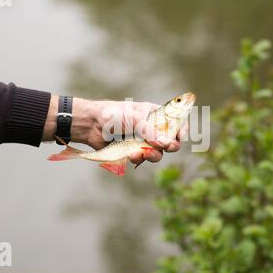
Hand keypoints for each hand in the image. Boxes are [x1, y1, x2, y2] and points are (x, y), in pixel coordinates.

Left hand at [43, 96, 183, 164]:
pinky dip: (139, 159)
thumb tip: (166, 144)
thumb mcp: (134, 119)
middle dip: (169, 146)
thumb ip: (150, 131)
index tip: (180, 136)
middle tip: (166, 147)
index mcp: (153, 114)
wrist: (91, 125)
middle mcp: (151, 128)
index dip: (181, 129)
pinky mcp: (132, 151)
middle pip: (170, 140)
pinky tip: (130, 155)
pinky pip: (142, 159)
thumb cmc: (113, 115)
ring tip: (142, 154)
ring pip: (157, 153)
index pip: (175, 121)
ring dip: (153, 155)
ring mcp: (142, 140)